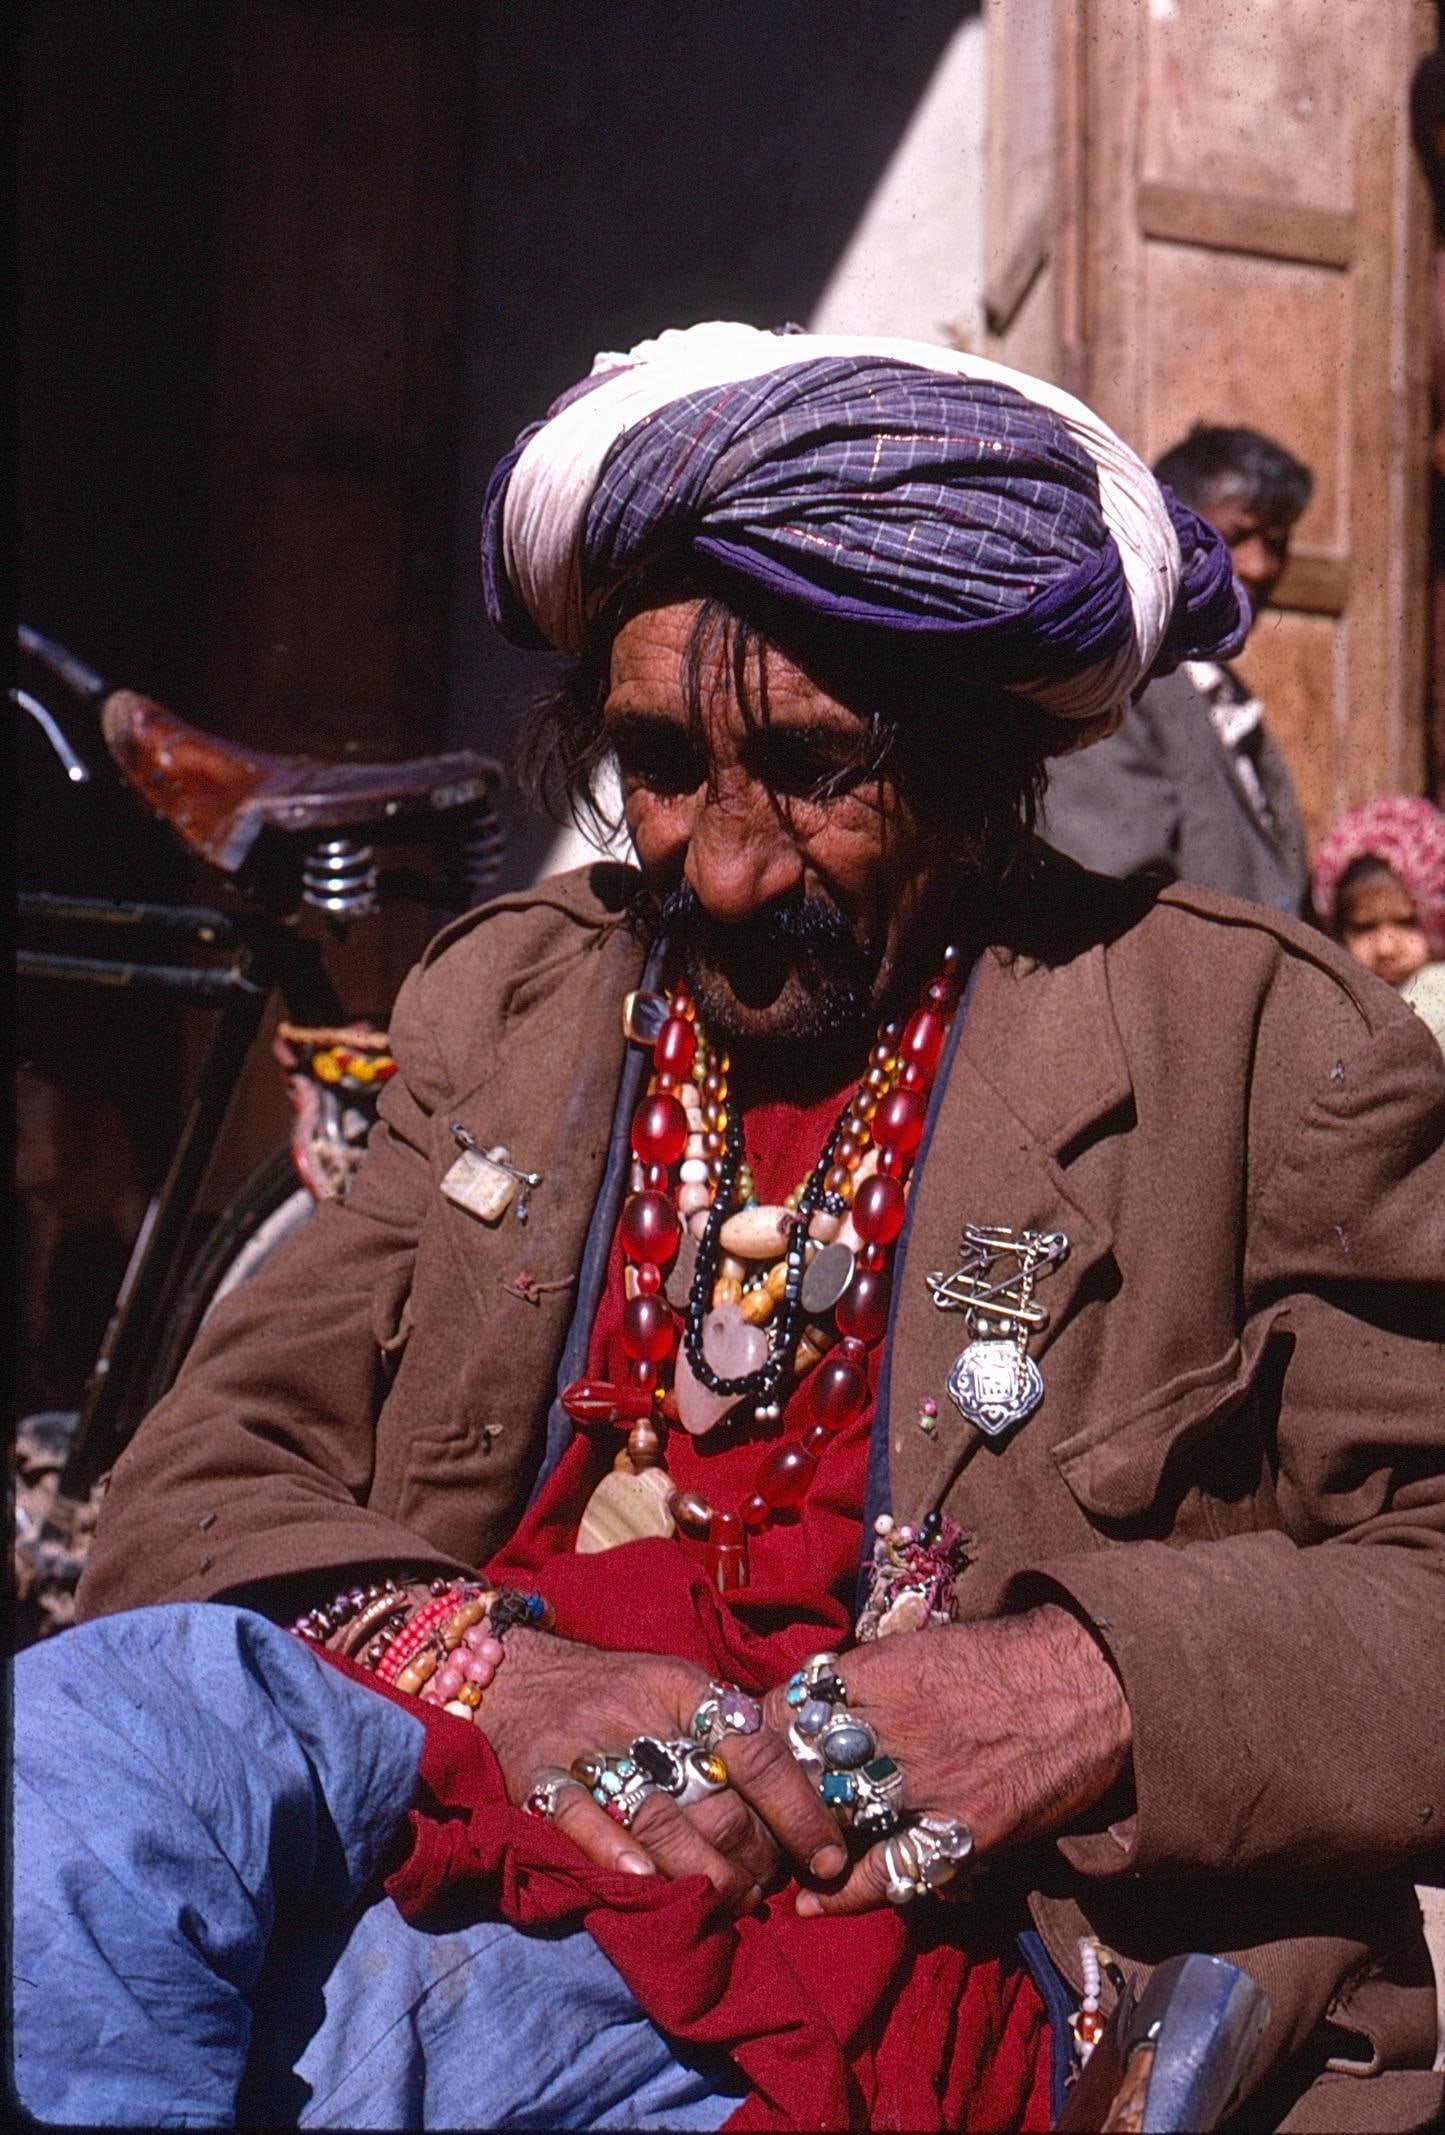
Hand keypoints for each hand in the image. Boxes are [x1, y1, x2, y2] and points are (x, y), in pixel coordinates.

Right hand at [478, 1629, 846, 1910]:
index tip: (830, 1856)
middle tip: (766, 1884)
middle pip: (714, 1799)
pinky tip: (644, 1880)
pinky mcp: (536, 1776)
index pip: (758, 1749)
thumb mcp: (675, 1685)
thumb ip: (726, 1730)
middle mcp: (640, 1715)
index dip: (800, 1809)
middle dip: (753, 1856)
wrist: (515, 1675)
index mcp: (684, 1688)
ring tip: (728, 1899)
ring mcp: (586, 1746)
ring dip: (703, 1874)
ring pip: (658, 1818)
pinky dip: (613, 1852)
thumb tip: (800, 1792)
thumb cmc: (613, 1692)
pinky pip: (578, 1818)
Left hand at [776, 1606, 1132, 1916]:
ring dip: (803, 1843)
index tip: (742, 1751)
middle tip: (750, 1814)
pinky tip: (816, 1902)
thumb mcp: (920, 1645)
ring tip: (777, 1858)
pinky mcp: (966, 1827)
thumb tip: (815, 1698)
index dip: (759, 1735)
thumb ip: (866, 1675)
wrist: (1086, 1682)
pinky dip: (850, 1892)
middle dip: (773, 1796)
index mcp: (878, 1673)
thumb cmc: (1001, 1658)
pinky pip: (893, 1869)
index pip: (790, 1709)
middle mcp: (894, 1728)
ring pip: (839, 1822)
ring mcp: (929, 1782)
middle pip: (804, 1771)